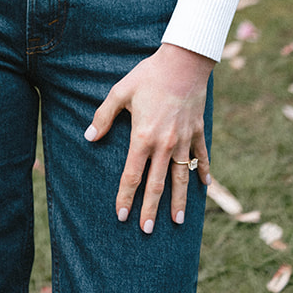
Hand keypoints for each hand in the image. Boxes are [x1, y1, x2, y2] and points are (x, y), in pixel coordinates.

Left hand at [84, 42, 212, 232]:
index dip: (126, 196)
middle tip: (147, 230)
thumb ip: (104, 116)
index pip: (132, 175)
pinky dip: (202, 172)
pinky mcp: (198, 131)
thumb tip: (89, 137)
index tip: (121, 215)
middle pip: (157, 184)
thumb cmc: (148, 76)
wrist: (183, 62)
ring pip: (181, 178)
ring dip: (179, 200)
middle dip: (151, 209)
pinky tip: (204, 186)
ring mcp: (185, 140)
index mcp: (143, 136)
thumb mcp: (120, 92)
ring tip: (178, 221)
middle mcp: (165, 144)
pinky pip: (201, 157)